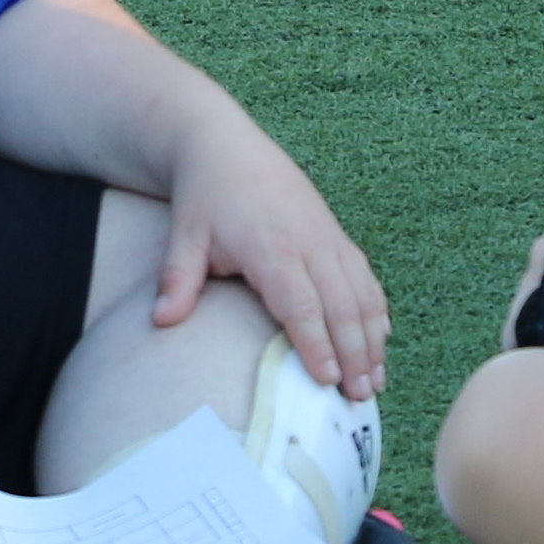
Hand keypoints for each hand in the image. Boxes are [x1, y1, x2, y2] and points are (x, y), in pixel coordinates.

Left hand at [155, 110, 390, 399]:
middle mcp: (308, 243)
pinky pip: (364, 275)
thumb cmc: (204, 194)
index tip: (329, 380)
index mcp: (272, 247)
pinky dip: (376, 308)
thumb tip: (161, 321)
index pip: (301, 305)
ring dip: (372, 337)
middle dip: (355, 353)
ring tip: (376, 381)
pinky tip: (382, 337)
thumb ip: (178, 279)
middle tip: (360, 398)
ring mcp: (326, 236)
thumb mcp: (184, 234)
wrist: (225, 145)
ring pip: (361, 292)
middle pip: (342, 305)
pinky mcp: (334, 232)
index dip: (317, 343)